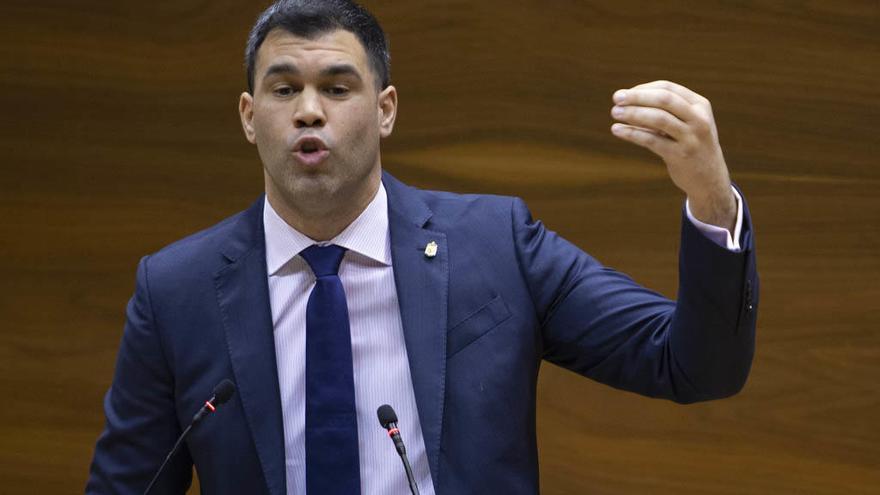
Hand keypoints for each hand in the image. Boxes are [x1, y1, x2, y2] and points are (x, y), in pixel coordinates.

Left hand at [610, 80, 736, 231]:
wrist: (709, 178)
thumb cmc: (690, 144)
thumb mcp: (687, 122)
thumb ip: (665, 110)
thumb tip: (627, 99)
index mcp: (700, 105)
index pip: (668, 88)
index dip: (643, 89)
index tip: (625, 94)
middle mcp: (698, 119)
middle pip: (664, 99)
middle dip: (637, 97)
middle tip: (615, 97)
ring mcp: (691, 138)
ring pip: (658, 118)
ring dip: (633, 113)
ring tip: (615, 113)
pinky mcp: (680, 156)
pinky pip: (652, 140)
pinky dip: (632, 133)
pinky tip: (617, 130)